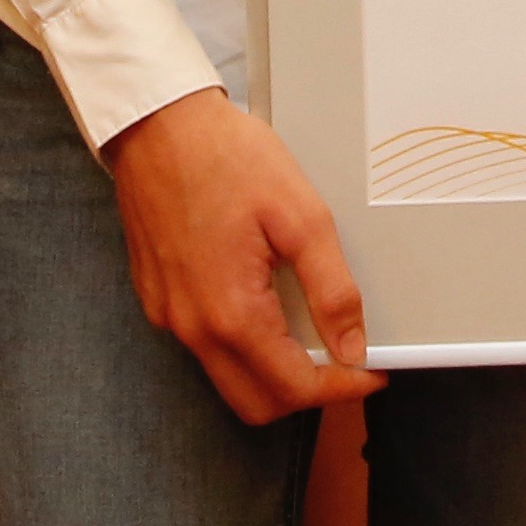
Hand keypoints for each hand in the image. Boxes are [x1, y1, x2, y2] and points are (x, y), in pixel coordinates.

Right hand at [100, 89, 384, 423]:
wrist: (157, 122)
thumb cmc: (224, 156)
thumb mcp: (300, 215)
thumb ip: (331, 289)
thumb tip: (351, 346)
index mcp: (231, 313)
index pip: (294, 389)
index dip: (342, 389)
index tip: (369, 371)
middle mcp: (192, 327)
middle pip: (256, 403)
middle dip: (306, 393)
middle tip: (340, 357)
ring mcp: (168, 315)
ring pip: (226, 378)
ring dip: (270, 370)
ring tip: (303, 325)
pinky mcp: (156, 297)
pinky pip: (201, 346)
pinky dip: (238, 344)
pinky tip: (260, 300)